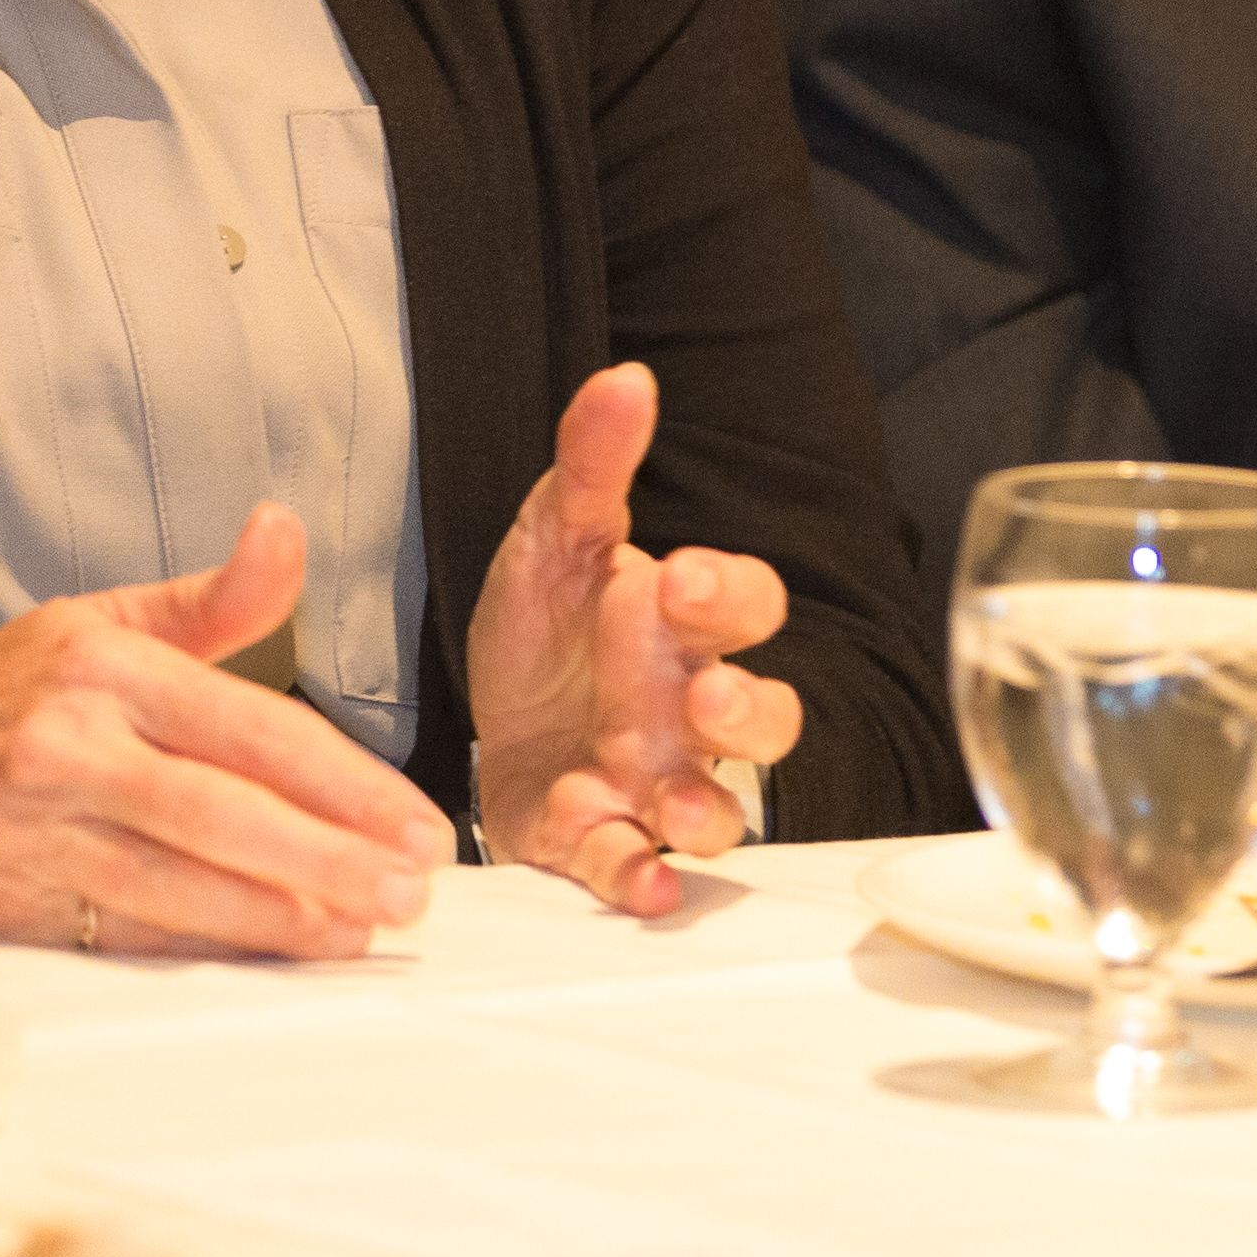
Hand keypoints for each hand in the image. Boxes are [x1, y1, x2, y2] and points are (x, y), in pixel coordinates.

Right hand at [0, 503, 451, 959]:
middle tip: (411, 887)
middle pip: (223, 812)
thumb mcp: (103, 624)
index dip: (345, 781)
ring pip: (179, 881)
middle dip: (330, 856)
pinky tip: (275, 948)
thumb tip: (284, 531)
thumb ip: (213, 599)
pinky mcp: (19, 896)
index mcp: (104, 669)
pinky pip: (130, 930)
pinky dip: (210, 944)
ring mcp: (40, 828)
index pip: (250, 728)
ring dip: (281, 914)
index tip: (415, 821)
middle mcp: (70, 746)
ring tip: (361, 925)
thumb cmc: (10, 693)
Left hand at [464, 362, 804, 918]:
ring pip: (718, 807)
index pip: (750, 606)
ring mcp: (654, 783)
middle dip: (746, 710)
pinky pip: (632, 867)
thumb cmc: (551, 626)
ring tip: (675, 805)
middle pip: (766, 717)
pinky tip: (634, 877)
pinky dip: (635, 876)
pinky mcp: (600, 840)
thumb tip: (627, 379)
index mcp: (686, 627)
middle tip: (703, 695)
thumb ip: (593, 464)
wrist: (490, 712)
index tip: (681, 579)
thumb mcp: (554, 535)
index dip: (730, 595)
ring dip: (705, 809)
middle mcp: (689, 712)